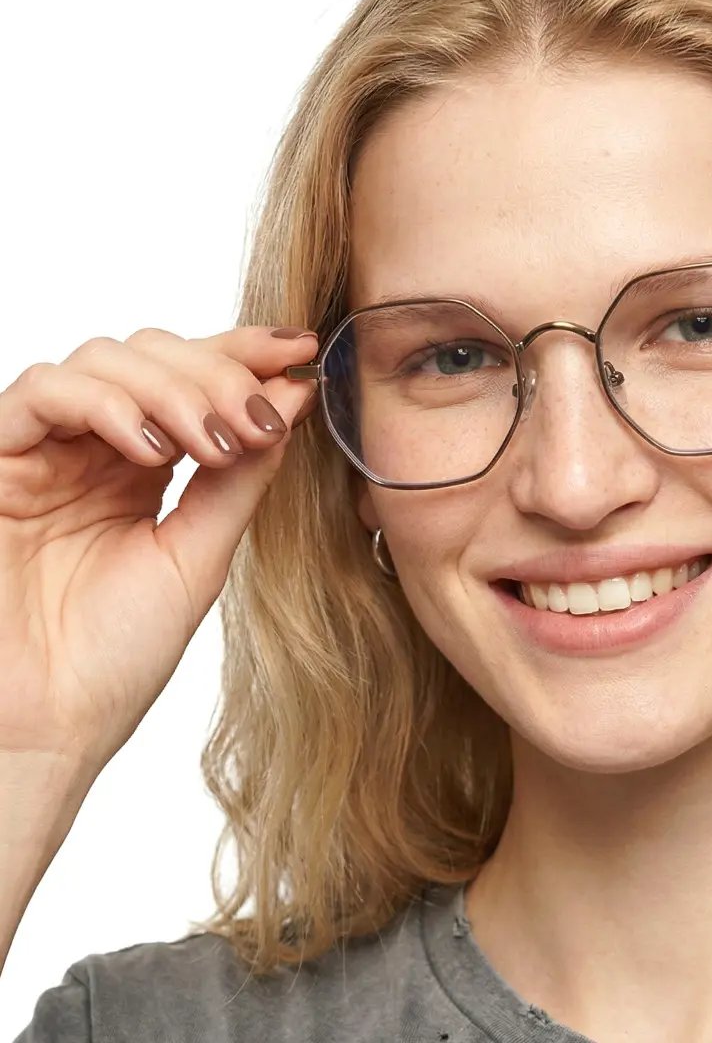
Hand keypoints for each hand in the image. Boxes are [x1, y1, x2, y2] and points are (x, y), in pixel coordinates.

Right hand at [0, 325, 318, 774]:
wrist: (45, 725)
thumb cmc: (114, 655)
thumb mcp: (199, 552)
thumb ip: (241, 476)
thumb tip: (293, 397)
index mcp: (144, 467)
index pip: (195, 379)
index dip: (246, 354)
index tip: (303, 350)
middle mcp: (93, 448)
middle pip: (156, 354)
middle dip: (218, 373)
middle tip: (258, 418)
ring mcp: (43, 450)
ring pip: (106, 360)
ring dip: (173, 389)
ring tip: (211, 444)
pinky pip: (44, 392)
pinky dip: (106, 405)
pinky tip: (149, 453)